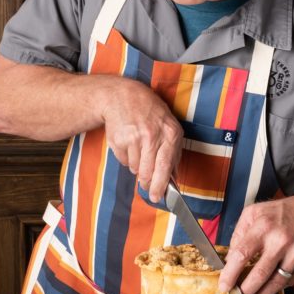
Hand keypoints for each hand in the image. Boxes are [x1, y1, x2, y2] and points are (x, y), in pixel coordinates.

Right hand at [97, 76, 183, 202]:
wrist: (123, 96)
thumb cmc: (150, 112)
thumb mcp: (169, 126)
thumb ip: (173, 152)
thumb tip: (174, 178)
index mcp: (170, 133)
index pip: (165, 166)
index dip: (160, 185)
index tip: (157, 197)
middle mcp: (152, 135)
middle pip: (148, 172)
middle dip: (146, 183)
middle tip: (145, 186)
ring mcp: (133, 138)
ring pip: (135, 168)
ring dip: (137, 166)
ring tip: (138, 149)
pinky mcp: (119, 140)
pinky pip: (124, 161)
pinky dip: (127, 158)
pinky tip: (129, 143)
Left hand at [218, 190, 293, 293]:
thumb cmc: (282, 213)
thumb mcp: (255, 212)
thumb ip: (239, 234)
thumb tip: (229, 259)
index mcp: (263, 226)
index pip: (242, 254)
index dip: (230, 273)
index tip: (224, 286)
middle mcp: (280, 240)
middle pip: (259, 274)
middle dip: (245, 292)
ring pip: (276, 283)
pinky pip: (290, 281)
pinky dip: (278, 288)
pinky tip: (269, 292)